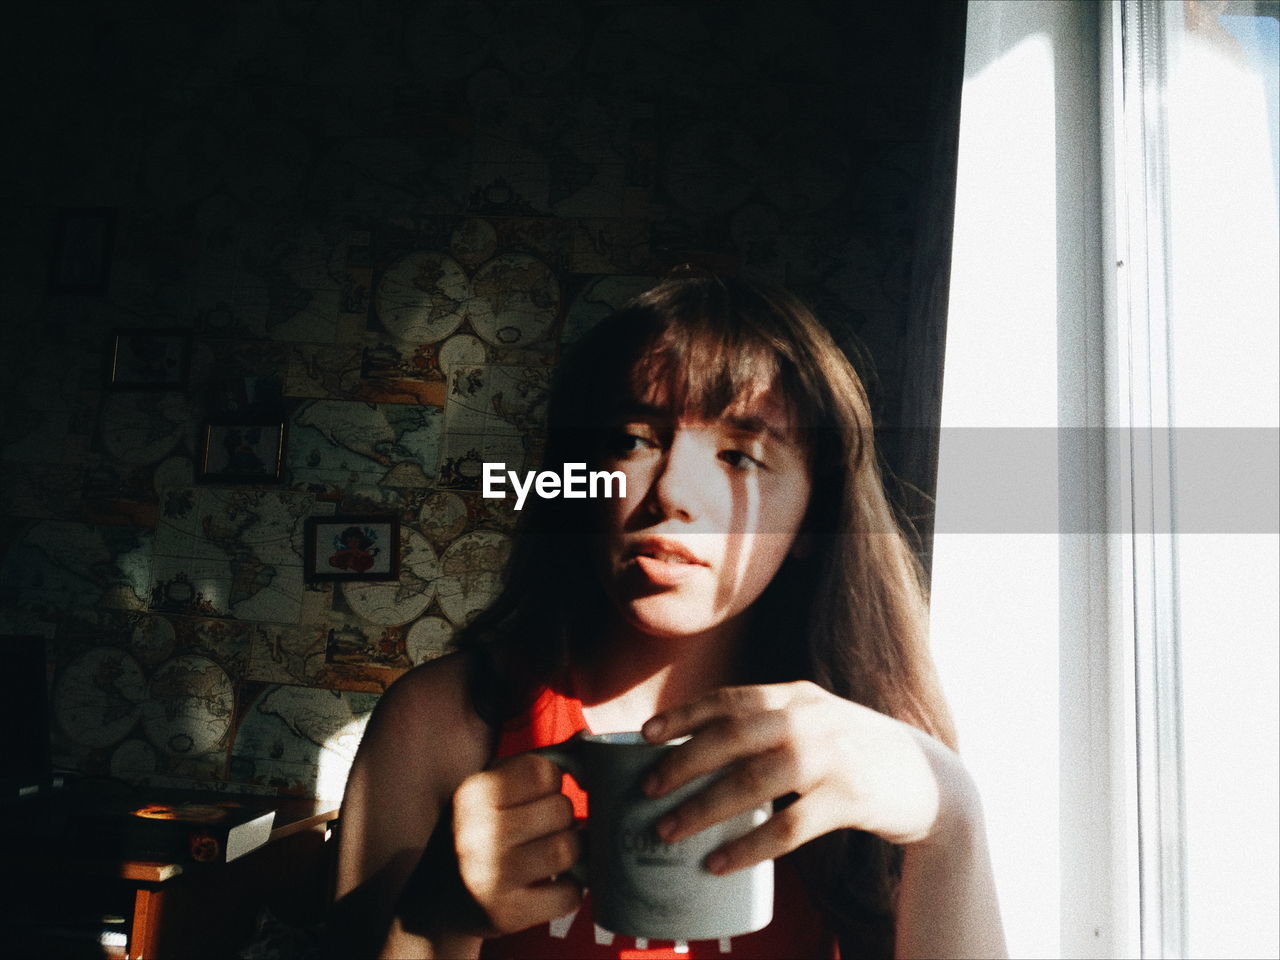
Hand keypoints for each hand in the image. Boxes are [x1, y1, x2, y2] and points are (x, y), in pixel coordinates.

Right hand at [452, 753, 583, 935]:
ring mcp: (490, 877)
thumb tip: (587, 738)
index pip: (543, 771)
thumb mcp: (491, 791)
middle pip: (561, 810)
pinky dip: (569, 890)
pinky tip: (549, 886)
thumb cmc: (476, 833)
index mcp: (472, 794)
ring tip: (552, 854)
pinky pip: (570, 895)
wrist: (437, 903)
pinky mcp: (506, 915)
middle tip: (544, 831)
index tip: (537, 798)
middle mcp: (477, 833)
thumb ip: (536, 765)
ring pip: (568, 849)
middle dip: (562, 820)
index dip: (551, 783)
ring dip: (570, 852)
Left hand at [640, 681, 976, 874]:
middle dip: (683, 762)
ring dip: (704, 807)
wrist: (932, 780)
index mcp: (796, 696)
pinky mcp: (850, 798)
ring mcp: (832, 756)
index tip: (645, 735)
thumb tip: (698, 751)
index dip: (684, 714)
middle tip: (648, 789)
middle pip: (733, 736)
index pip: (729, 698)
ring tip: (669, 831)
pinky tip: (719, 862)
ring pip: (754, 781)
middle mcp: (811, 718)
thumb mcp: (817, 722)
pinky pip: (788, 827)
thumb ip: (771, 725)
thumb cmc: (856, 754)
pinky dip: (748, 846)